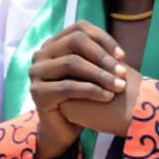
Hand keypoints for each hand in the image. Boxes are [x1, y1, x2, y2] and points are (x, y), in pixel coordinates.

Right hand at [30, 21, 126, 158]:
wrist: (63, 130)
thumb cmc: (81, 99)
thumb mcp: (91, 75)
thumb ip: (98, 59)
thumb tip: (120, 53)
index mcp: (54, 44)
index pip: (80, 29)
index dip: (103, 39)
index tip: (122, 56)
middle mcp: (41, 54)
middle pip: (76, 42)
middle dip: (103, 56)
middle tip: (123, 72)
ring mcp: (36, 72)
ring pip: (71, 62)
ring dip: (100, 74)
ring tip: (118, 86)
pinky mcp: (37, 93)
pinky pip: (68, 86)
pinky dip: (91, 90)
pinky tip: (107, 97)